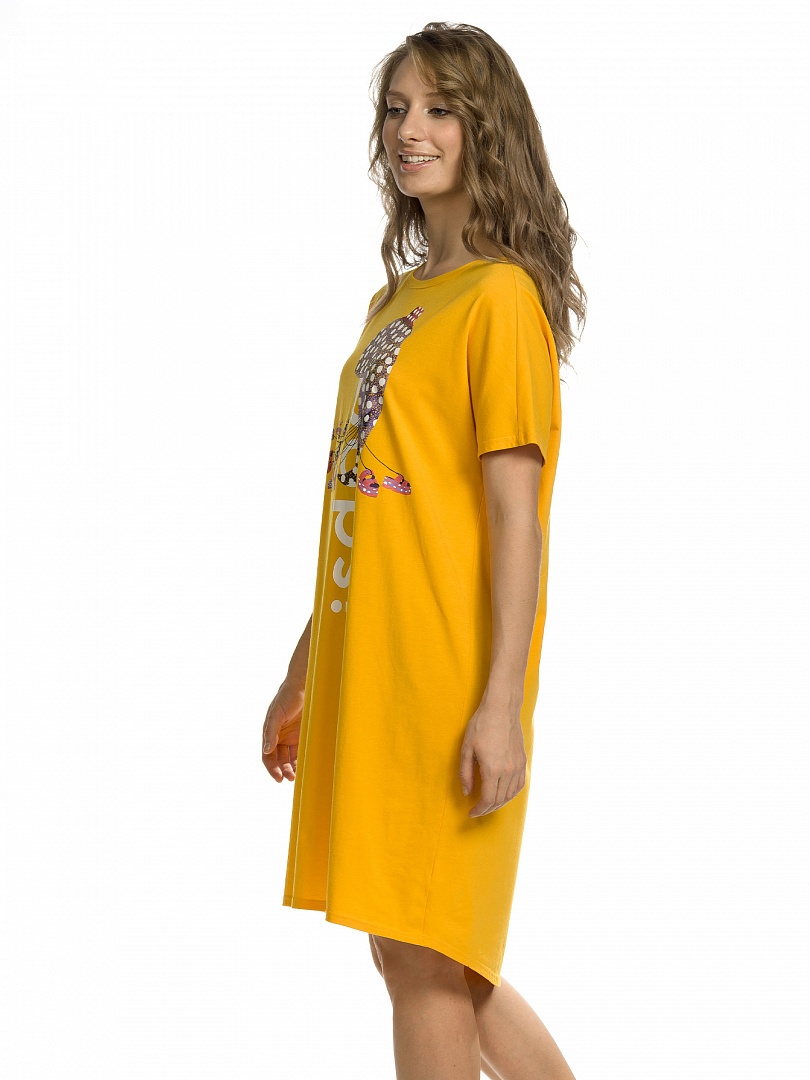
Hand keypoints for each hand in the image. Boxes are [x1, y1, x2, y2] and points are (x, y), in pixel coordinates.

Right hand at [262, 680, 304, 781]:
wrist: (303, 686)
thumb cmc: (286, 698)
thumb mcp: (276, 714)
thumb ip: (271, 732)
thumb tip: (266, 750)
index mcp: (269, 733)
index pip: (267, 756)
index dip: (272, 768)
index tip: (278, 778)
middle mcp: (279, 737)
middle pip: (279, 760)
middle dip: (283, 770)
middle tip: (290, 778)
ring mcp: (291, 737)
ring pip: (290, 758)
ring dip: (292, 768)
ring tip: (297, 776)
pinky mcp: (302, 735)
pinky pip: (301, 751)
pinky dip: (302, 759)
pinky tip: (305, 766)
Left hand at [459, 698, 526, 816]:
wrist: (502, 709)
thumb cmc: (481, 725)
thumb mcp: (466, 748)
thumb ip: (465, 773)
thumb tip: (467, 792)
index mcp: (492, 769)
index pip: (488, 799)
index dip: (479, 810)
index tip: (472, 813)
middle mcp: (508, 771)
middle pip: (500, 800)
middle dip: (488, 809)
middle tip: (478, 810)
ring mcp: (517, 766)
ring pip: (511, 794)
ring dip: (500, 803)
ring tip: (489, 804)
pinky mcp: (522, 760)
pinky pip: (519, 784)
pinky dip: (512, 793)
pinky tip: (504, 793)